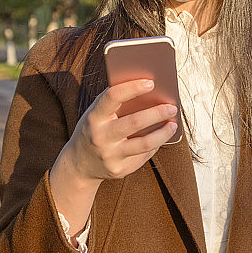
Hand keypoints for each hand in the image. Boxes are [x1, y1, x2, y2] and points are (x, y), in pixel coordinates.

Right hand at [49, 78, 177, 235]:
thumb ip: (114, 104)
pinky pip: (143, 156)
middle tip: (172, 107)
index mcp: (93, 117)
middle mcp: (100, 136)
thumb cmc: (93, 131)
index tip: (151, 82)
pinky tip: (160, 138)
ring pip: (145, 143)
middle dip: (157, 113)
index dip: (133, 87)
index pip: (113, 96)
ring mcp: (109, 155)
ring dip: (163, 133)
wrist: (78, 164)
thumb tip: (148, 92)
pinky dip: (154, 145)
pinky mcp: (119, 170)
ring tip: (173, 124)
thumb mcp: (95, 115)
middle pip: (135, 122)